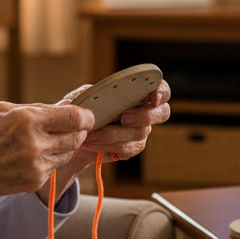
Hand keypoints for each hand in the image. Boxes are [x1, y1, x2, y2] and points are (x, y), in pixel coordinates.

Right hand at [0, 102, 94, 238]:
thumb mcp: (1, 110)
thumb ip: (36, 108)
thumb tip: (63, 106)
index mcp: (27, 120)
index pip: (75, 117)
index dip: (85, 114)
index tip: (84, 113)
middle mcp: (35, 144)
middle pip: (77, 136)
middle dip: (77, 129)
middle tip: (68, 125)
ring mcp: (36, 167)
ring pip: (68, 153)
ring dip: (64, 144)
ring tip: (46, 138)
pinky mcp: (33, 182)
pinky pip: (54, 166)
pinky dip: (51, 159)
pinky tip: (32, 153)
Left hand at [50, 79, 172, 189]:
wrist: (76, 135)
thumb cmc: (84, 110)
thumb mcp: (83, 97)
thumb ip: (87, 93)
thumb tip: (83, 98)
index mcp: (138, 93)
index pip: (161, 89)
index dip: (162, 92)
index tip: (153, 98)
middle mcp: (144, 112)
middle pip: (162, 113)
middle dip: (145, 116)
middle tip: (124, 118)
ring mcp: (140, 131)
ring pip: (139, 134)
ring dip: (114, 134)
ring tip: (91, 135)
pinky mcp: (131, 147)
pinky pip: (127, 149)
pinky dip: (107, 146)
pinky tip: (93, 143)